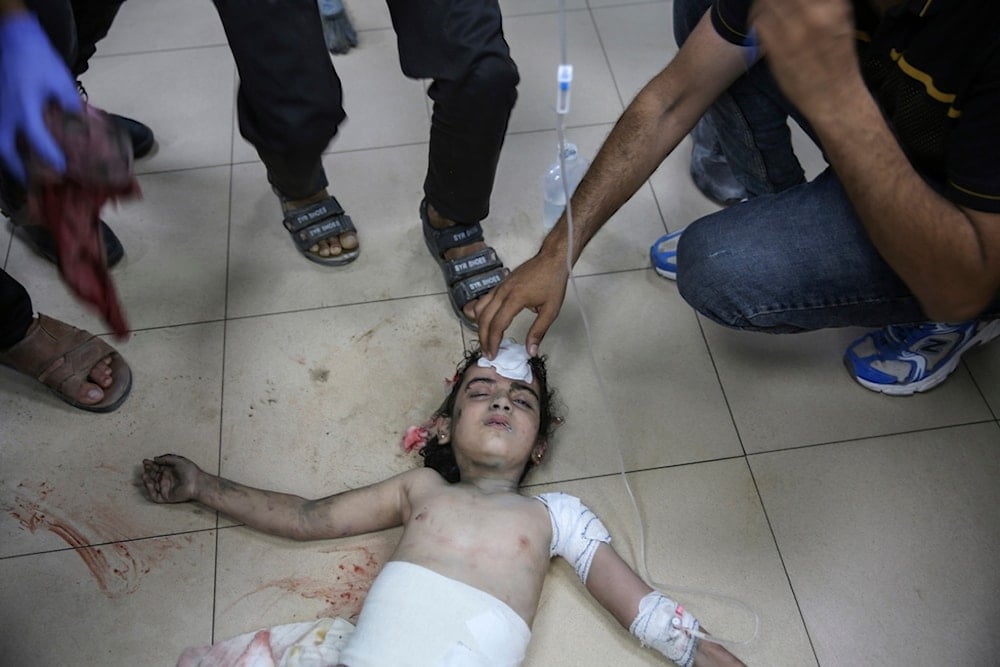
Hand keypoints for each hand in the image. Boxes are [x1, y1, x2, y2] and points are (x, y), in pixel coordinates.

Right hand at [0, 11, 81, 182]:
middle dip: (19, 169)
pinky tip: (16, 151)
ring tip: (23, 172)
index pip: (36, 139)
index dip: (50, 157)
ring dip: (10, 159)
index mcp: (24, 107)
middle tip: (33, 183)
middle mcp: (6, 112)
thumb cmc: (38, 58)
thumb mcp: (61, 81)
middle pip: (6, 150)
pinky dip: (6, 145)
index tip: (62, 170)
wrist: (13, 38)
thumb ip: (70, 106)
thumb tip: (81, 127)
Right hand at [141, 454, 203, 502]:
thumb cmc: (190, 471)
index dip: (150, 465)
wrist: (197, 483)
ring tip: (144, 474)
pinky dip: (150, 490)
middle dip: (148, 471)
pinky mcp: (166, 497)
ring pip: (152, 485)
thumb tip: (155, 458)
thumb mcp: (178, 460)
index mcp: (170, 471)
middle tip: (145, 467)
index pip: (157, 468)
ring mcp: (166, 488)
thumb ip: (166, 459)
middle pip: (153, 476)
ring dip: (146, 480)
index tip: (145, 461)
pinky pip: (155, 495)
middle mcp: (167, 479)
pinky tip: (148, 482)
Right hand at [470, 251, 570, 358]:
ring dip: (479, 326)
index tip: (494, 354)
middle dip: (483, 338)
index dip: (493, 342)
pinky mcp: (500, 285)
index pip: (497, 325)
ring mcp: (499, 287)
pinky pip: (483, 300)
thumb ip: (539, 331)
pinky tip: (485, 322)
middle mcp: (503, 292)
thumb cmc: (553, 282)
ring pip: (479, 309)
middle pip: (484, 319)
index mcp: (515, 299)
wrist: (552, 259)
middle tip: (487, 353)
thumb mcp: (551, 310)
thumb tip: (531, 350)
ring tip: (485, 340)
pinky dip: (480, 313)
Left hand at [749, 0, 859, 120]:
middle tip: (772, 2)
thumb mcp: (838, 23)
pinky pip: (758, 22)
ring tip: (763, 8)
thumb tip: (801, 1)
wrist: (834, 97)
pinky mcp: (776, 47)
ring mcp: (794, 31)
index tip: (786, 0)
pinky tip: (757, 23)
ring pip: (767, 2)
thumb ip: (821, 7)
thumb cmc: (837, 63)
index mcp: (834, 7)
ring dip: (763, 3)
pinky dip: (755, 19)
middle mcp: (814, 14)